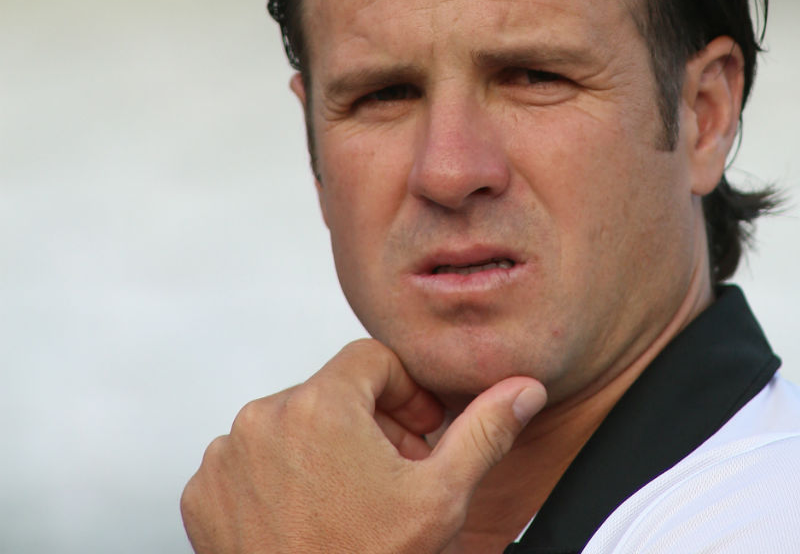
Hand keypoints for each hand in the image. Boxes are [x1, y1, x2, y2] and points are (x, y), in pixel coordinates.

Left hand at [180, 339, 546, 552]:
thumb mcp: (443, 497)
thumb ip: (484, 430)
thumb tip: (521, 390)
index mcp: (319, 407)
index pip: (371, 358)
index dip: (407, 392)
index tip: (419, 431)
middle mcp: (262, 422)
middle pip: (332, 393)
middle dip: (370, 425)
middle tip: (396, 475)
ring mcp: (227, 460)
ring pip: (291, 427)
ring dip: (326, 451)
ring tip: (354, 501)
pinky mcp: (203, 495)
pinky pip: (250, 463)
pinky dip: (282, 480)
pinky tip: (313, 517)